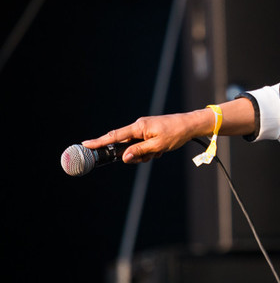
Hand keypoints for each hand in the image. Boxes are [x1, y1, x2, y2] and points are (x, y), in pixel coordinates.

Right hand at [82, 109, 213, 163]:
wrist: (190, 125)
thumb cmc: (176, 133)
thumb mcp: (158, 146)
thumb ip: (139, 151)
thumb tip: (124, 157)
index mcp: (139, 127)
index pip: (115, 136)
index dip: (100, 141)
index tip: (85, 144)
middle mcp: (139, 126)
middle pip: (126, 145)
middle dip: (135, 155)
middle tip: (148, 156)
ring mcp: (145, 129)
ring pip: (137, 147)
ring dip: (145, 154)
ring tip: (159, 152)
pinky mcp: (150, 132)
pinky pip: (144, 145)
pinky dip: (151, 151)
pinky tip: (161, 150)